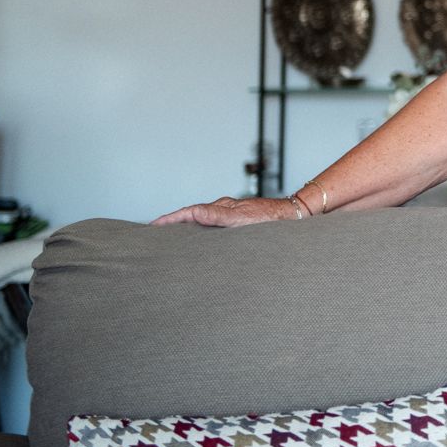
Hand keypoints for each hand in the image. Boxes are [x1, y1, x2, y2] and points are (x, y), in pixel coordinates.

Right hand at [150, 196, 298, 227]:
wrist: (292, 216)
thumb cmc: (271, 219)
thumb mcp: (242, 218)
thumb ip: (219, 216)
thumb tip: (195, 213)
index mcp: (222, 207)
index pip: (190, 212)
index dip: (171, 219)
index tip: (153, 225)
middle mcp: (225, 209)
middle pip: (193, 214)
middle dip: (173, 222)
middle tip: (154, 232)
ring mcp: (231, 214)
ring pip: (203, 219)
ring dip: (186, 226)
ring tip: (170, 238)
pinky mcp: (237, 221)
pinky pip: (213, 224)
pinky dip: (200, 230)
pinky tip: (199, 238)